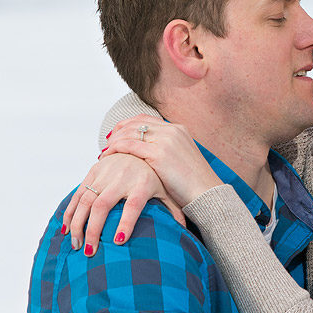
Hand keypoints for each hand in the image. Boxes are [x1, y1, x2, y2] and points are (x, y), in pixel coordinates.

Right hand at [60, 152, 184, 256]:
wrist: (142, 143)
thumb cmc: (157, 174)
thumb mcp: (168, 190)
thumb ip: (175, 211)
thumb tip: (186, 234)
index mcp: (144, 184)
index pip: (134, 206)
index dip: (126, 223)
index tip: (119, 242)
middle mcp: (122, 177)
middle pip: (103, 205)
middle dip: (93, 230)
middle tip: (90, 252)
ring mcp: (106, 173)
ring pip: (86, 200)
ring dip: (77, 224)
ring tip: (76, 245)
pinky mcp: (94, 170)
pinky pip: (78, 193)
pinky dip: (70, 210)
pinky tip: (67, 228)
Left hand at [101, 116, 222, 207]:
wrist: (207, 193)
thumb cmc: (194, 183)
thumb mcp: (181, 159)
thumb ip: (167, 151)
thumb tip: (149, 155)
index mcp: (178, 129)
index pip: (146, 119)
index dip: (128, 125)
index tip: (117, 134)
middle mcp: (172, 130)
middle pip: (136, 123)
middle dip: (118, 131)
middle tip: (107, 143)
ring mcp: (166, 140)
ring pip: (130, 132)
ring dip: (114, 140)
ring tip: (106, 151)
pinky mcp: (159, 154)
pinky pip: (130, 145)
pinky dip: (116, 149)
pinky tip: (109, 156)